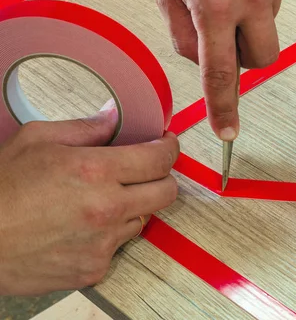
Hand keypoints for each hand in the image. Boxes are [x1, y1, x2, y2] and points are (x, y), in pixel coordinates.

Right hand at [0, 106, 179, 295]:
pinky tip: (82, 227)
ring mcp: (103, 243)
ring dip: (132, 207)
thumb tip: (113, 117)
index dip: (169, 148)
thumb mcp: (35, 141)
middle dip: (162, 177)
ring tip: (99, 201)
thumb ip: (84, 128)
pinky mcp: (94, 269)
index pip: (160, 159)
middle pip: (167, 192)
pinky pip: (119, 246)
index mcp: (94, 171)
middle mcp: (106, 209)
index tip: (166, 145)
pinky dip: (108, 235)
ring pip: (143, 219)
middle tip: (145, 171)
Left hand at [150, 0, 295, 140]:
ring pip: (270, 20)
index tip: (229, 131)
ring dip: (250, 12)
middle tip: (225, 29)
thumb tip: (205, 62)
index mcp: (212, 2)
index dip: (224, 106)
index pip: (220, 71)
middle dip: (245, 54)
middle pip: (263, 57)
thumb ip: (182, 34)